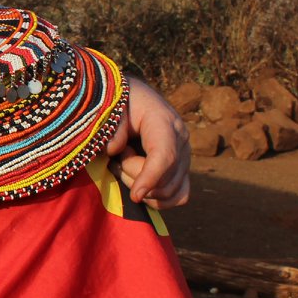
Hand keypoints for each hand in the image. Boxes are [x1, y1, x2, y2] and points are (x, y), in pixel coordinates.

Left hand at [110, 78, 190, 207]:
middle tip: (117, 156)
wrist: (134, 98)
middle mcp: (181, 140)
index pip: (165, 156)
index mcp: (164, 122)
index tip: (135, 196)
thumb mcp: (113, 106)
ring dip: (141, 187)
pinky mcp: (183, 168)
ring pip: (170, 191)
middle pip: (164, 179)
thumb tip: (114, 150)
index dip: (150, 178)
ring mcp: (184, 156)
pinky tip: (139, 184)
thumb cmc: (121, 101)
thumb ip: (113, 126)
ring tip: (125, 164)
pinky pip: (178, 196)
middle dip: (133, 177)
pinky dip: (157, 198)